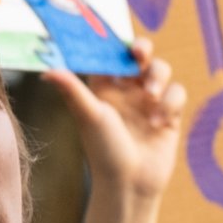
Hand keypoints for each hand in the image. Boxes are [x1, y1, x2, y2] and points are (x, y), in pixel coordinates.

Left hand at [45, 39, 185, 222]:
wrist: (130, 184)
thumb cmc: (103, 150)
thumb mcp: (88, 115)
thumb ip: (72, 90)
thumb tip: (45, 70)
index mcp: (103, 88)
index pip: (110, 55)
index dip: (114, 42)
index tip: (116, 37)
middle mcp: (126, 91)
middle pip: (139, 56)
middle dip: (142, 48)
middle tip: (140, 53)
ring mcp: (149, 102)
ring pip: (161, 70)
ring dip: (158, 77)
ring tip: (150, 96)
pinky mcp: (169, 115)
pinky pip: (177, 93)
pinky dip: (171, 103)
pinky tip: (159, 123)